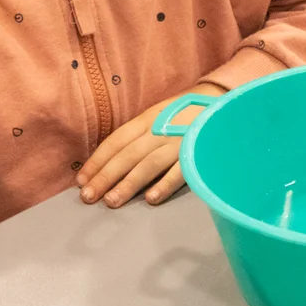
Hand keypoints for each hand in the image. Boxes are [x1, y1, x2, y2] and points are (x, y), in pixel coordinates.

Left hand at [77, 84, 223, 208]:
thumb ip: (138, 136)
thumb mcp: (158, 117)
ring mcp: (179, 141)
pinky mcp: (198, 151)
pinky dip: (166, 184)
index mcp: (147, 120)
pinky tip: (151, 199)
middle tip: (88, 197)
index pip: (116, 141)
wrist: (223, 103)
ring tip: (112, 202)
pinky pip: (181, 170)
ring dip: (129, 183)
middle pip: (127, 154)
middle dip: (106, 176)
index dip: (98, 160)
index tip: (82, 180)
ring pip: (149, 164)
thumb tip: (110, 161)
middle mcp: (159, 129)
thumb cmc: (184, 116)